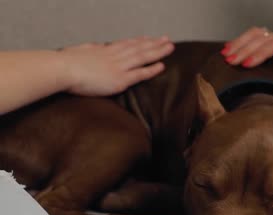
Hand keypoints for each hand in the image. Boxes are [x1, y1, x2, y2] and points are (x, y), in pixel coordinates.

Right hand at [59, 36, 174, 95]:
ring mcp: (119, 67)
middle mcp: (115, 56)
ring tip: (170, 47)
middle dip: (154, 43)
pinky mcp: (120, 79)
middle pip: (139, 47)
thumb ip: (91, 49)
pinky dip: (151, 69)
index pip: (126, 44)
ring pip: (143, 57)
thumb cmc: (65, 62)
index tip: (149, 38)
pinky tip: (162, 66)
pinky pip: (140, 73)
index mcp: (105, 50)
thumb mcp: (80, 50)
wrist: (62, 69)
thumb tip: (95, 46)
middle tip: (167, 39)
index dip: (140, 41)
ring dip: (158, 51)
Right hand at [222, 27, 272, 77]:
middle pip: (261, 39)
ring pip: (255, 34)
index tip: (247, 65)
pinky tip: (228, 48)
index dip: (260, 54)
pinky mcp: (272, 39)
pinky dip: (240, 41)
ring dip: (239, 43)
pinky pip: (254, 35)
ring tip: (226, 55)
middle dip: (244, 50)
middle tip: (231, 62)